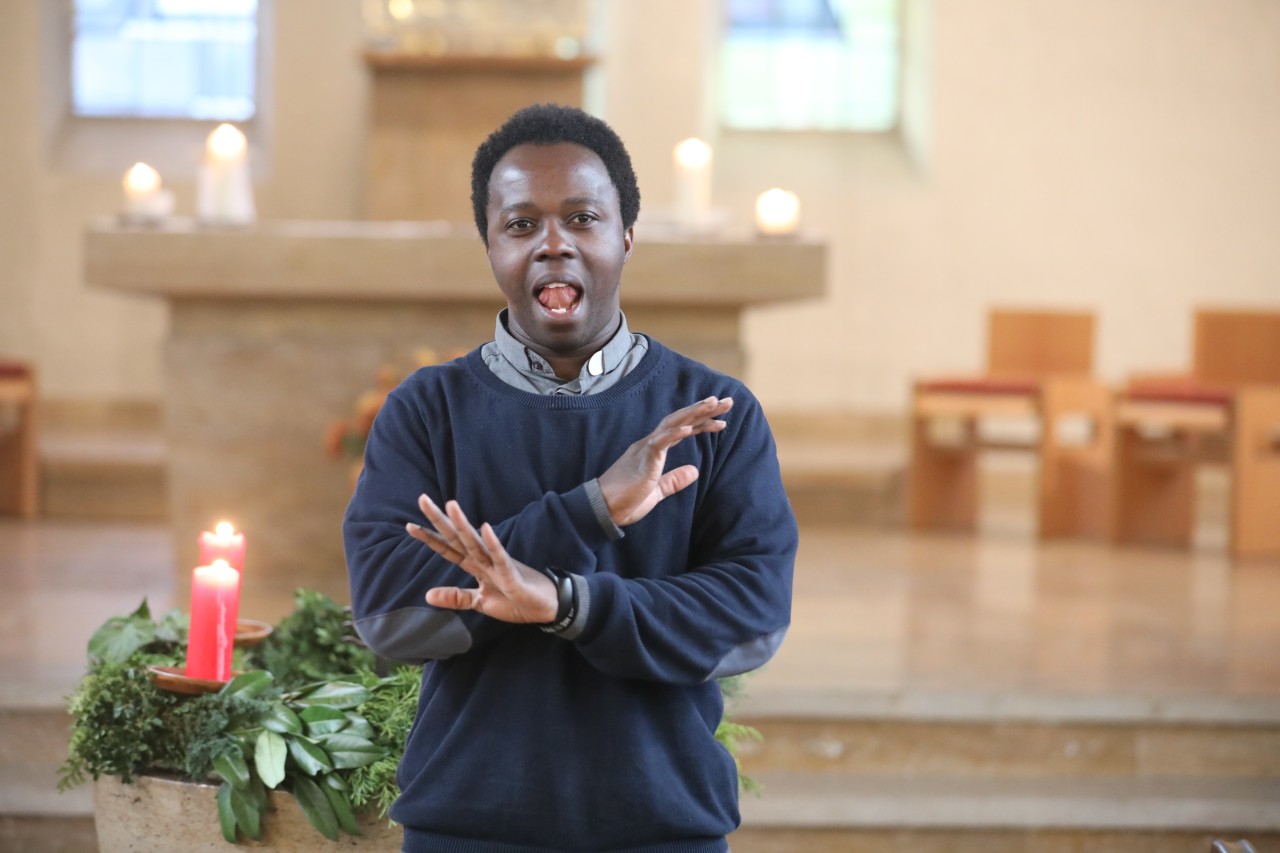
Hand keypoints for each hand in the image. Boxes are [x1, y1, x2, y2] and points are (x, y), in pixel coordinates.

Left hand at [406, 494, 557, 623]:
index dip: (430, 537)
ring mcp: (497, 564)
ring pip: (475, 542)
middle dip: (439, 520)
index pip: (448, 548)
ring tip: (450, 505)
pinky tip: (485, 528)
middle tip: (422, 499)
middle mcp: (483, 560)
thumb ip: (456, 597)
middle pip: (457, 537)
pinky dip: (492, 543)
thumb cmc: (516, 601)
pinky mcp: (512, 573)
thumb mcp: (480, 602)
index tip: (410, 525)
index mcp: (475, 565)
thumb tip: (427, 596)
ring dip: (463, 524)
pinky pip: (500, 556)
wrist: (545, 608)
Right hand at [597, 396, 732, 526]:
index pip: (682, 430)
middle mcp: (651, 443)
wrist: (602, 509)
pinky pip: (660, 443)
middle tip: (728, 401)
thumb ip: (674, 480)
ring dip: (694, 413)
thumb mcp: (656, 491)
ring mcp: (646, 449)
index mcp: (654, 450)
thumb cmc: (625, 501)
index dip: (702, 423)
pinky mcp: (642, 460)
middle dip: (705, 410)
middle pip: (681, 420)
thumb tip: (695, 471)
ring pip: (673, 424)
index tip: (722, 420)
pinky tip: (689, 428)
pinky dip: (674, 433)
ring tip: (714, 403)